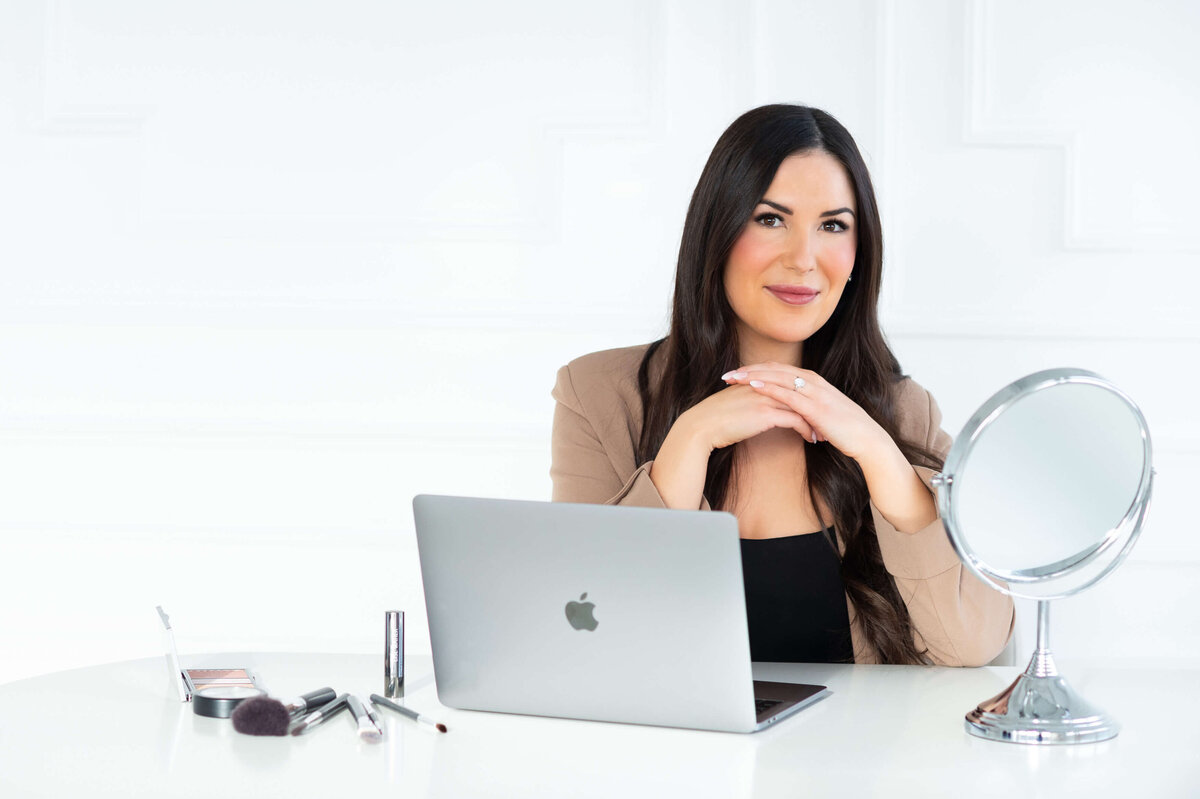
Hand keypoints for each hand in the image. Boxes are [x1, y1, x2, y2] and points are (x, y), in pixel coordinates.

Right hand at [681, 382, 820, 451]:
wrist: (700, 426)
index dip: (804, 397)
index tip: (814, 411)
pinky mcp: (766, 414)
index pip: (789, 383)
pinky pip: (795, 419)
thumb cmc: (714, 419)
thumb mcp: (734, 403)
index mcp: (757, 380)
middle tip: (826, 420)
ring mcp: (766, 398)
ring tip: (823, 433)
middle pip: (800, 392)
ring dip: (815, 420)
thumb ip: (749, 399)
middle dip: (815, 408)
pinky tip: (811, 439)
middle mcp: (764, 385)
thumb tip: (758, 408)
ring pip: (801, 405)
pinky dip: (806, 429)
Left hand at [722, 362, 887, 461]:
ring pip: (778, 378)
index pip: (779, 370)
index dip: (756, 370)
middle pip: (774, 370)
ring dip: (753, 376)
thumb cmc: (844, 429)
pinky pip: (788, 394)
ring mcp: (815, 393)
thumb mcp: (821, 413)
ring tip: (733, 377)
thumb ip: (805, 408)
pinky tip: (753, 386)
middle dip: (748, 370)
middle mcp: (813, 382)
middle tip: (726, 374)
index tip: (736, 374)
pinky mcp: (816, 407)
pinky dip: (769, 388)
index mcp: (813, 381)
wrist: (867, 439)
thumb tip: (790, 413)